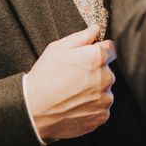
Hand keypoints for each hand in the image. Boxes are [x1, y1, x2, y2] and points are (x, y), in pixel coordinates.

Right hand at [27, 25, 115, 140]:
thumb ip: (82, 37)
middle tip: (75, 76)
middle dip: (96, 70)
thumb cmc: (45, 77)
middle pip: (108, 69)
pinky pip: (102, 107)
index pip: (111, 48)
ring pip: (105, 89)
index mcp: (98, 57)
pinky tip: (76, 104)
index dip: (98, 50)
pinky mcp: (102, 115)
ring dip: (94, 89)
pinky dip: (92, 106)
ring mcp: (105, 98)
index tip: (88, 56)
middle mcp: (106, 77)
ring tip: (73, 92)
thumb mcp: (58, 48)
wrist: (35, 110)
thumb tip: (95, 29)